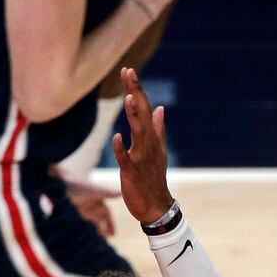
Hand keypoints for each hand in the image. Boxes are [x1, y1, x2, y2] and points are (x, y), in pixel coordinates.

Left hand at [54, 170, 118, 237]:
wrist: (54, 181)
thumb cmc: (75, 183)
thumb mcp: (93, 190)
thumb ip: (107, 192)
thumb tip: (121, 193)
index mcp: (96, 198)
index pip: (106, 214)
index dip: (110, 224)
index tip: (113, 235)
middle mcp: (88, 204)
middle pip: (98, 220)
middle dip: (102, 231)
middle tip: (104, 243)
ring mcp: (79, 209)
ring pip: (89, 224)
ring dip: (93, 233)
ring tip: (94, 244)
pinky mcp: (70, 213)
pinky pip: (79, 225)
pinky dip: (83, 232)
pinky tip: (83, 240)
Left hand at [111, 67, 174, 225]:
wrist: (156, 205)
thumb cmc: (153, 177)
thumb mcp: (158, 150)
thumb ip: (158, 128)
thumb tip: (159, 108)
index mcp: (152, 138)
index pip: (145, 108)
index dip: (137, 89)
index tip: (129, 71)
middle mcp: (149, 144)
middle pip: (142, 114)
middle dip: (136, 92)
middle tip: (128, 72)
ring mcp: (141, 158)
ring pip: (138, 133)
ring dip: (134, 115)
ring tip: (129, 97)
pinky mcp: (132, 173)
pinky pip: (126, 159)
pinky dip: (121, 149)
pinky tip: (116, 137)